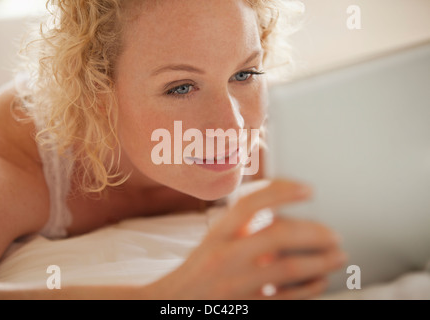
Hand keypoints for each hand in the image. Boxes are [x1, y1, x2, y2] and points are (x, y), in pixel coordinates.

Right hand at [144, 179, 346, 299]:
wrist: (174, 302)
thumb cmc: (199, 268)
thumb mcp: (214, 239)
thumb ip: (242, 225)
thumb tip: (281, 208)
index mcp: (217, 235)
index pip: (249, 205)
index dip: (281, 192)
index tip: (308, 190)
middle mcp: (226, 256)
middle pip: (277, 236)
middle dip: (314, 232)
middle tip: (334, 234)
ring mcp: (237, 284)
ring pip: (288, 269)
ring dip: (321, 261)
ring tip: (338, 255)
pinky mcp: (247, 307)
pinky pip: (286, 298)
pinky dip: (310, 288)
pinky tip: (321, 280)